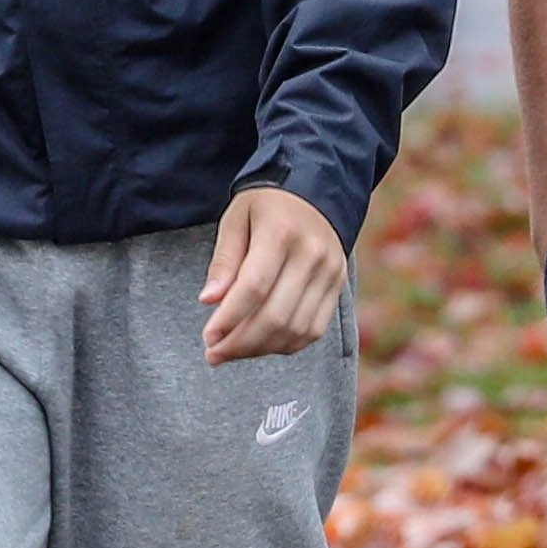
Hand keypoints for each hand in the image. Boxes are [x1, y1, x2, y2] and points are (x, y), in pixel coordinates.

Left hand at [200, 186, 350, 365]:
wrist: (314, 193)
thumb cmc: (265, 207)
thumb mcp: (235, 220)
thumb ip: (224, 261)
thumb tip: (209, 301)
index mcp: (281, 232)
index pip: (254, 287)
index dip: (229, 318)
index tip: (208, 337)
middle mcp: (312, 254)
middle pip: (276, 315)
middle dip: (241, 343)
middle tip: (214, 354)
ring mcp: (330, 273)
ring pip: (296, 329)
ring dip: (261, 349)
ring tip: (233, 351)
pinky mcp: (338, 287)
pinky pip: (314, 330)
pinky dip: (285, 346)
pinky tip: (261, 345)